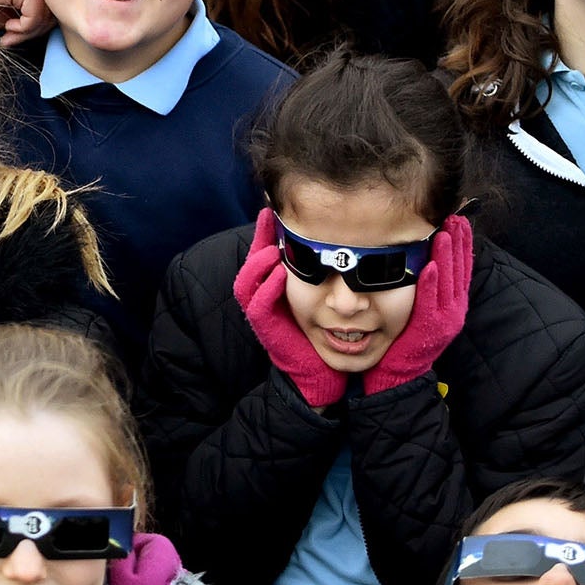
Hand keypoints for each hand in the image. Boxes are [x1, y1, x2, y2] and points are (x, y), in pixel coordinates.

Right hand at [0, 0, 52, 46]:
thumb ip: (25, 20)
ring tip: (7, 34)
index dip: (34, 28)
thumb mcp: (6, 12)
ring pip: (45, 17)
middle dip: (31, 33)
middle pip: (51, 14)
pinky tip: (7, 25)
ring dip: (25, 33)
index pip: (49, 9)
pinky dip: (22, 28)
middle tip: (10, 40)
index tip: (13, 37)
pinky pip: (35, 17)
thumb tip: (38, 33)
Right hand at [233, 210, 346, 407]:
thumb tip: (337, 245)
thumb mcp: (322, 300)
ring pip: (247, 282)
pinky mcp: (265, 330)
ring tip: (271, 246)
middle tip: (267, 217)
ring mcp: (262, 315)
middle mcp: (264, 299)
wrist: (321, 375)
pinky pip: (256, 306)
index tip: (274, 209)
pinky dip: (265, 289)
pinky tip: (279, 274)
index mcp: (276, 290)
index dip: (265, 231)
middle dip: (257, 238)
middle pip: (251, 262)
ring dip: (257, 262)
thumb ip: (323, 274)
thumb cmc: (324, 338)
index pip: (265, 253)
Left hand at [364, 216, 472, 393]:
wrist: (400, 372)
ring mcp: (444, 320)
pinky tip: (431, 265)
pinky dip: (432, 283)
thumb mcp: (423, 306)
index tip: (460, 220)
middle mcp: (454, 309)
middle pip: (460, 270)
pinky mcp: (429, 328)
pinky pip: (430, 302)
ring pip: (449, 282)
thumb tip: (430, 255)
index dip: (463, 243)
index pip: (462, 266)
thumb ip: (430, 284)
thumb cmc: (406, 336)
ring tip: (445, 233)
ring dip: (448, 257)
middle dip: (458, 242)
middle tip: (454, 218)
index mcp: (454, 302)